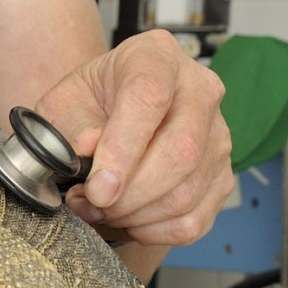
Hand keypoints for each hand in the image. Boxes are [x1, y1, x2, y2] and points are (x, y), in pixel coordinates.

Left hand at [37, 29, 234, 246]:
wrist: (111, 111)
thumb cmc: (90, 103)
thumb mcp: (65, 104)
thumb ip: (71, 126)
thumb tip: (89, 150)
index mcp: (156, 56)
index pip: (149, 97)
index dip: (122, 149)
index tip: (96, 187)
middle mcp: (199, 90)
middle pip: (181, 151)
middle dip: (130, 193)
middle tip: (93, 203)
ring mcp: (218, 135)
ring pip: (187, 192)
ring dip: (137, 215)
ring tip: (102, 209)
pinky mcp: (222, 175)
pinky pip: (194, 220)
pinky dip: (154, 231)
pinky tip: (129, 218)